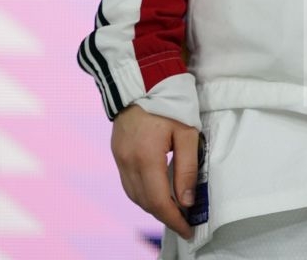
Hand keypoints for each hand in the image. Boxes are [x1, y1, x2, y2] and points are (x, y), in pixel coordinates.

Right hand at [111, 104, 198, 240]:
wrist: (143, 76)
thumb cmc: (171, 101)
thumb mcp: (187, 132)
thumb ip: (187, 168)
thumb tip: (187, 201)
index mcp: (146, 157)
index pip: (159, 201)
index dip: (174, 219)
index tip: (189, 229)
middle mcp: (128, 161)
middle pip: (145, 201)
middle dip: (165, 215)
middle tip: (185, 220)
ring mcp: (119, 157)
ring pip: (134, 195)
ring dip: (153, 205)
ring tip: (174, 208)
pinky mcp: (117, 152)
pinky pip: (128, 183)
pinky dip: (143, 193)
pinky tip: (157, 191)